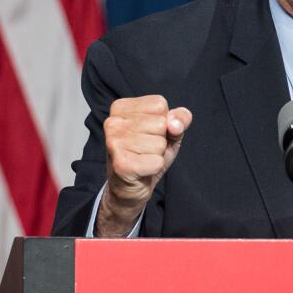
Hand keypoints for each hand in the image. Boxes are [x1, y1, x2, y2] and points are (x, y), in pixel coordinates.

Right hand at [96, 95, 192, 236]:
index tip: (148, 133)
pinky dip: (155, 168)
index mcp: (121, 107)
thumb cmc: (146, 155)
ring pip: (159, 143)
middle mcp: (113, 122)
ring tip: (142, 158)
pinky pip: (156, 162)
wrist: (129, 187)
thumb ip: (179, 119)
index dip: (164, 122)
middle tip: (145, 149)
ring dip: (157, 155)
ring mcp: (114, 143)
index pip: (160, 104)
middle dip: (160, 139)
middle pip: (161, 123)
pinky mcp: (121, 163)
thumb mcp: (168, 132)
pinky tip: (141, 169)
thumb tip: (175, 123)